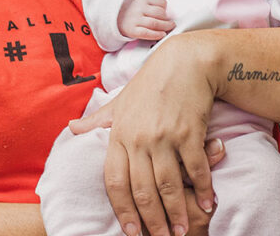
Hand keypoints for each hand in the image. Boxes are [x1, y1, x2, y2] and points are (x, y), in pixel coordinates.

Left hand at [69, 35, 220, 235]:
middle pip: (143, 191)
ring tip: (183, 230)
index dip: (123, 211)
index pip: (115, 183)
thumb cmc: (153, 81)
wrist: (186, 60)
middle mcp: (139, 138)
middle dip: (152, 221)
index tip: (131, 232)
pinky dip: (203, 189)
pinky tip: (208, 203)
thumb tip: (71, 128)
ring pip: (169, 185)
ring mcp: (165, 136)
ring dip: (177, 212)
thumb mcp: (121, 100)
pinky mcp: (189, 132)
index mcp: (119, 134)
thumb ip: (98, 120)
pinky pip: (195, 169)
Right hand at [118, 0, 175, 40]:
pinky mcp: (132, 30)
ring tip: (169, 27)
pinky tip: (162, 34)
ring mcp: (135, 19)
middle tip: (170, 22)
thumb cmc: (135, 11)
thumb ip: (156, 5)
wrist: (116, 18)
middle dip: (167, 19)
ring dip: (165, 26)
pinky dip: (157, 34)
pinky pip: (147, 33)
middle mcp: (138, 8)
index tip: (167, 12)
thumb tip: (171, 13)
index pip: (162, 2)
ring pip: (155, 23)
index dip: (167, 8)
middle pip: (160, 13)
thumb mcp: (144, 3)